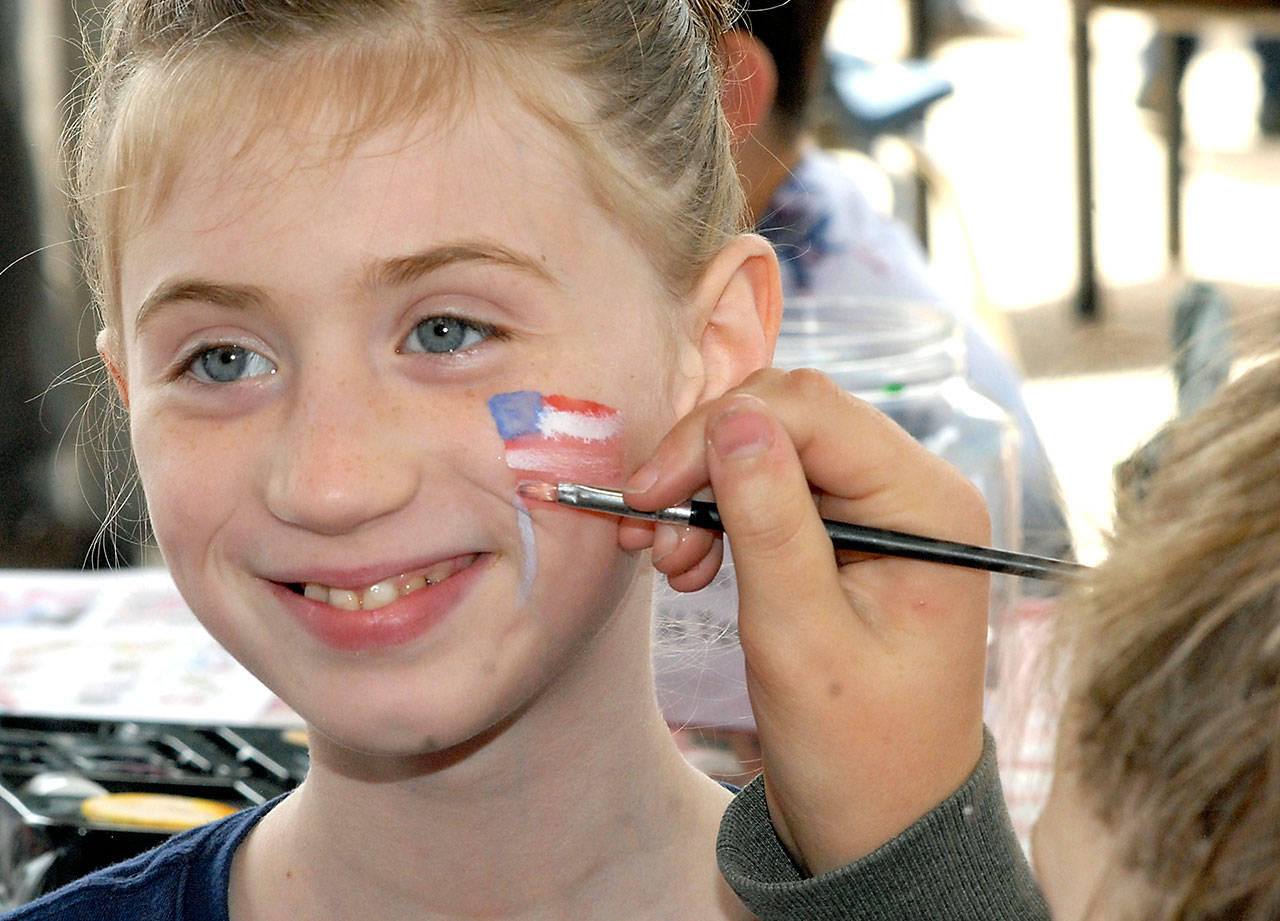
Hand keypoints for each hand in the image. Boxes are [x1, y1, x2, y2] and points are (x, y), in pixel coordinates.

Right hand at [621, 368, 989, 873]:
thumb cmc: (855, 749)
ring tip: (669, 563)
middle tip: (647, 526)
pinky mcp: (847, 531)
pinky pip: (769, 489)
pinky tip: (689, 563)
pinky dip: (717, 515)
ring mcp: (881, 508)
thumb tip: (732, 419)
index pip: (811, 411)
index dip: (716, 433)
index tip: (646, 492)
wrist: (879, 822)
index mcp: (928, 504)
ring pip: (770, 448)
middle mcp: (912, 489)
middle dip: (704, 462)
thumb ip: (769, 522)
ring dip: (703, 491)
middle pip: (788, 418)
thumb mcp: (800, 637)